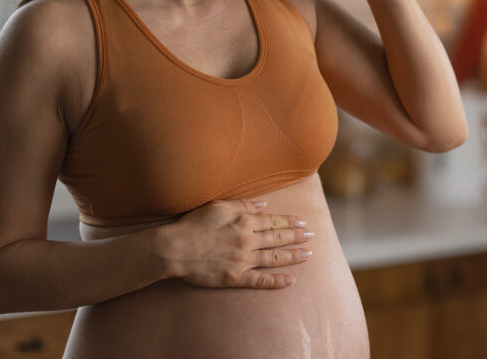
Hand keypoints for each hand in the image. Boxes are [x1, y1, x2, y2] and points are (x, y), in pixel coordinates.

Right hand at [160, 199, 312, 288]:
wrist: (175, 249)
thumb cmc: (194, 224)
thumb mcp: (218, 206)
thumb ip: (243, 205)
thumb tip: (263, 205)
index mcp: (244, 221)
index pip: (273, 221)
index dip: (290, 222)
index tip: (303, 222)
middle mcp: (248, 240)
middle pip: (278, 238)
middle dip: (297, 237)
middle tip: (311, 236)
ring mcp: (243, 260)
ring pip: (274, 257)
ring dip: (293, 256)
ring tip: (308, 255)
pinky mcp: (236, 277)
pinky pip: (261, 280)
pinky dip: (276, 281)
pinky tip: (290, 281)